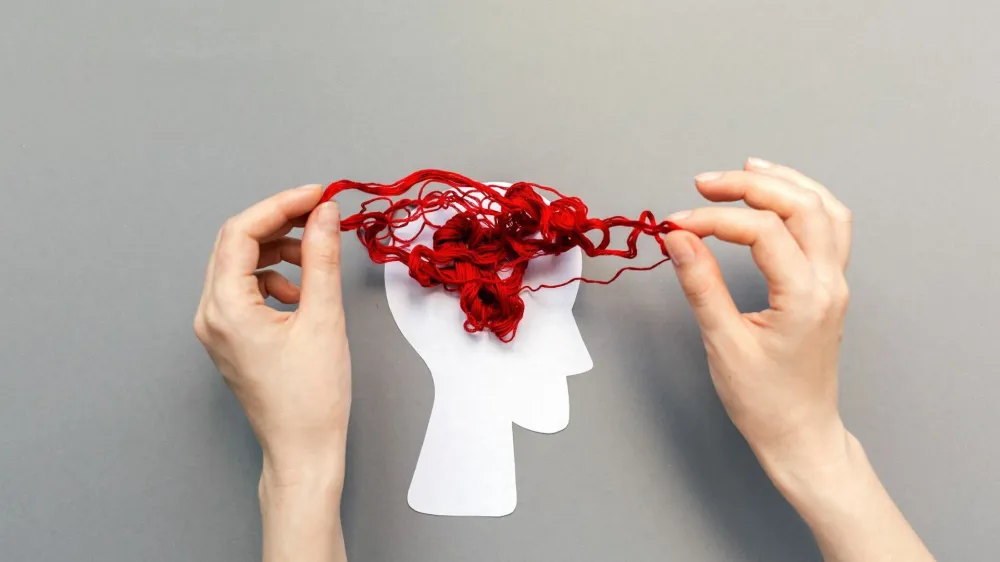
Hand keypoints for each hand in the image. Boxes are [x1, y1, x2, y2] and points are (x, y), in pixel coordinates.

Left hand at [194, 185, 349, 560]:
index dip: (281, 205)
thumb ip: (321, 258)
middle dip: (279, 223)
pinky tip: (300, 293)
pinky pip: (244, 289)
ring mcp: (216, 328)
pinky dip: (272, 278)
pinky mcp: (230, 338)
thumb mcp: (324, 318)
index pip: (241, 233)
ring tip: (314, 257)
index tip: (318, 195)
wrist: (303, 449)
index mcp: (225, 308)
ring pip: (239, 265)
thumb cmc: (312, 398)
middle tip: (319, 214)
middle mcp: (210, 315)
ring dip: (276, 249)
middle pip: (235, 244)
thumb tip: (324, 214)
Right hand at [664, 159, 932, 560]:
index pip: (762, 231)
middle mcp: (828, 282)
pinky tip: (776, 197)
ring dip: (785, 183)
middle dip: (749, 185)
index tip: (677, 224)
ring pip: (824, 208)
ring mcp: (834, 282)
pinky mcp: (828, 286)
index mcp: (805, 297)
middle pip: (801, 205)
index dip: (716, 219)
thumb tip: (679, 238)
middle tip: (703, 184)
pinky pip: (829, 227)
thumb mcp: (724, 343)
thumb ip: (701, 284)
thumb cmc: (765, 401)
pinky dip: (803, 202)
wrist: (800, 434)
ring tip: (743, 172)